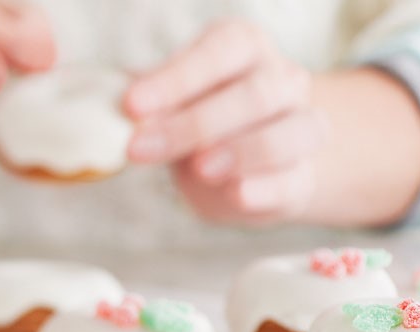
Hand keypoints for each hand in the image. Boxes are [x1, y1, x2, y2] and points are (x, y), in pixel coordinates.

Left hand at [125, 20, 327, 224]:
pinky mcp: (300, 178)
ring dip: (241, 151)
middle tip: (141, 148)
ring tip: (200, 168)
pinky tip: (237, 194)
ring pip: (289, 133)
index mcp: (246, 49)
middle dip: (193, 124)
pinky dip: (265, 188)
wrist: (246, 170)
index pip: (219, 51)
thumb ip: (154, 106)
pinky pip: (292, 180)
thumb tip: (118, 110)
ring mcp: (301, 129)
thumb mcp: (173, 107)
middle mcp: (283, 82)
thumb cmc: (202, 126)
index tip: (131, 107)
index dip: (175, 79)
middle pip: (254, 94)